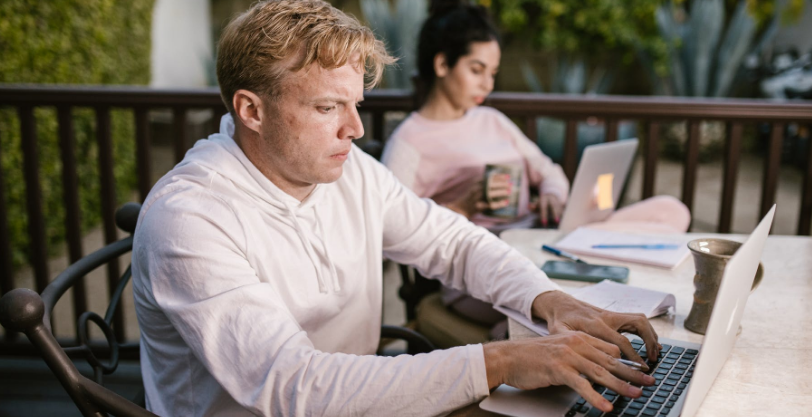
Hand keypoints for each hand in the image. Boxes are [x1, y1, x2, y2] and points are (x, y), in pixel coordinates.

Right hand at [444, 177, 510, 217]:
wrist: (461, 208)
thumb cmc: (470, 197)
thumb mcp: (475, 186)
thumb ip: (484, 182)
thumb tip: (499, 180)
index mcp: (476, 183)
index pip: (489, 178)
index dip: (499, 176)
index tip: (508, 176)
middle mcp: (476, 189)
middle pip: (491, 185)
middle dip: (502, 184)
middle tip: (511, 184)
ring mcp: (477, 198)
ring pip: (491, 194)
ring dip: (501, 192)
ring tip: (509, 191)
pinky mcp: (479, 207)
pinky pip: (491, 205)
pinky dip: (499, 204)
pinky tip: (506, 202)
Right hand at [483, 332, 654, 412]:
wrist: (508, 357)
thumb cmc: (532, 357)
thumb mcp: (560, 350)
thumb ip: (579, 356)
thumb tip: (598, 370)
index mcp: (578, 338)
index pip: (611, 349)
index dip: (627, 362)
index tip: (641, 372)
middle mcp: (576, 344)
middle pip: (611, 361)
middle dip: (633, 373)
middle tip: (650, 382)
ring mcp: (567, 356)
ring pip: (600, 372)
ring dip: (621, 386)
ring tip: (636, 394)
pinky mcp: (558, 369)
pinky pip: (581, 385)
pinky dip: (595, 397)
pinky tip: (605, 406)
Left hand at [531, 291, 661, 365]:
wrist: (559, 304)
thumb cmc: (559, 320)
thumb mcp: (558, 332)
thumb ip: (569, 343)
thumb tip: (579, 361)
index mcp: (595, 324)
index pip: (621, 340)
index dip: (633, 356)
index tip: (641, 368)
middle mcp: (607, 317)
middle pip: (638, 324)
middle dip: (649, 342)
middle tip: (653, 359)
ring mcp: (612, 314)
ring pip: (640, 320)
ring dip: (651, 335)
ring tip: (655, 353)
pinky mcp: (614, 315)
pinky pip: (636, 320)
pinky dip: (646, 331)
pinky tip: (650, 344)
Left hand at [536, 193, 563, 226]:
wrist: (551, 194)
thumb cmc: (542, 202)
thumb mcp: (537, 203)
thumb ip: (533, 206)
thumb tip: (529, 206)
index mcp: (544, 200)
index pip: (543, 208)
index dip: (543, 215)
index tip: (544, 223)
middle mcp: (552, 200)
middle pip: (554, 207)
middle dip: (555, 214)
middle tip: (556, 222)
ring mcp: (558, 202)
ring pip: (560, 209)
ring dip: (560, 216)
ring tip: (560, 223)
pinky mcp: (562, 205)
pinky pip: (563, 210)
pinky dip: (563, 216)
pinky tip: (563, 222)